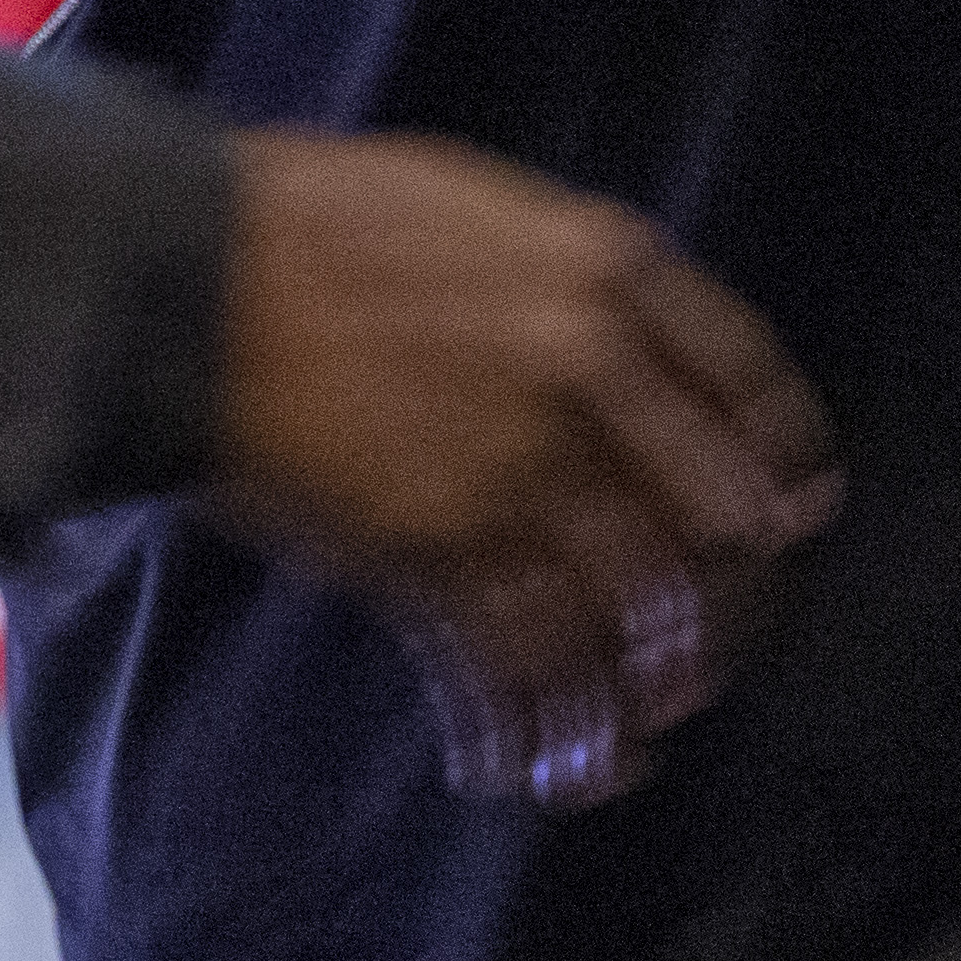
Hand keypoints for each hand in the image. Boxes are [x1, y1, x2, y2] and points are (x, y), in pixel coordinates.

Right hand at [207, 129, 840, 808]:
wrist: (178, 266)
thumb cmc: (299, 220)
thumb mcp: (464, 199)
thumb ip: (558, 269)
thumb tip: (620, 338)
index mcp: (603, 269)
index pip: (748, 391)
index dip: (776, 469)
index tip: (782, 520)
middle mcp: (587, 369)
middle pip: (713, 524)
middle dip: (715, 609)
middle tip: (691, 654)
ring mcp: (515, 460)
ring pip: (626, 616)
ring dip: (629, 698)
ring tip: (609, 743)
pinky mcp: (433, 541)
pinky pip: (515, 665)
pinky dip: (520, 730)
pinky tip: (508, 761)